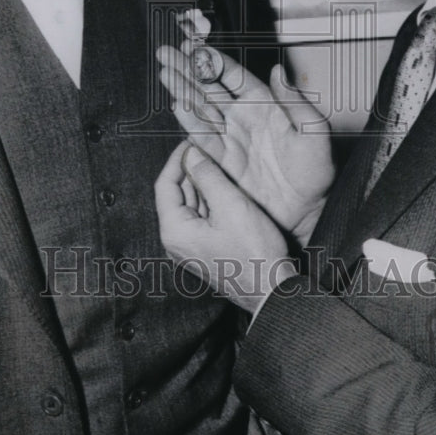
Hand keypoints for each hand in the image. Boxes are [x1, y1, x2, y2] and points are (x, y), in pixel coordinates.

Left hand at [155, 141, 294, 314]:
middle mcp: (176, 241)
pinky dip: (210, 200)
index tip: (191, 143)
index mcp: (175, 231)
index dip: (177, 160)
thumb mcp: (231, 205)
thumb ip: (208, 176)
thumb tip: (192, 154)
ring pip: (189, 205)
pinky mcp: (204, 249)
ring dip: (202, 184)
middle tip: (208, 150)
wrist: (271, 291)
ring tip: (219, 166)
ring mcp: (190, 247)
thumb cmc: (253, 254)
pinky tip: (225, 189)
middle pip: (175, 194)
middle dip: (190, 171)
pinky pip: (201, 218)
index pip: (164, 185)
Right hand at [157, 43, 334, 246]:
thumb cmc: (316, 173)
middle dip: (187, 69)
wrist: (306, 212)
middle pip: (208, 88)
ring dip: (181, 90)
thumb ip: (296, 101)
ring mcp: (229, 139)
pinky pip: (200, 138)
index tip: (195, 47)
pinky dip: (187, 121)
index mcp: (264, 105)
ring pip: (199, 108)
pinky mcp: (220, 162)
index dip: (213, 60)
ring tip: (165, 72)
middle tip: (167, 53)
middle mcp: (242, 119)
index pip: (232, 76)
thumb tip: (279, 71)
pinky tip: (177, 105)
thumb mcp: (315, 132)